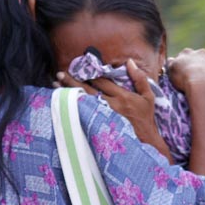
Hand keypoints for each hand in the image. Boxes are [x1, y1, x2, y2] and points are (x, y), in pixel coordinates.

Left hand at [56, 60, 173, 162]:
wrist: (146, 143)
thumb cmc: (146, 119)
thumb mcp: (148, 97)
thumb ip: (139, 78)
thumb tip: (129, 62)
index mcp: (122, 97)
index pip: (102, 81)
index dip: (89, 73)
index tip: (78, 66)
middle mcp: (110, 106)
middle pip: (88, 90)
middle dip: (73, 81)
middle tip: (59, 74)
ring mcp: (103, 118)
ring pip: (82, 102)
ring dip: (68, 92)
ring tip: (55, 85)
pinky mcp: (98, 127)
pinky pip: (82, 115)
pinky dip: (72, 107)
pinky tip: (61, 102)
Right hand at [167, 48, 204, 96]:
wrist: (202, 86)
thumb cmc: (184, 79)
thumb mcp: (171, 71)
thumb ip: (171, 63)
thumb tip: (171, 59)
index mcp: (187, 53)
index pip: (185, 55)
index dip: (186, 64)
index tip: (186, 72)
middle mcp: (201, 52)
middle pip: (200, 57)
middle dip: (199, 64)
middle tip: (198, 77)